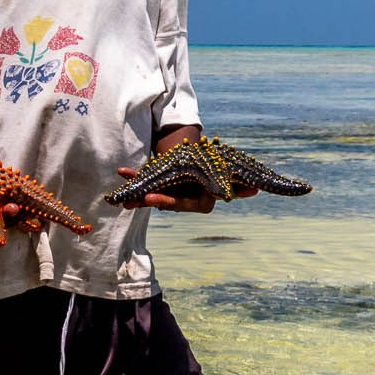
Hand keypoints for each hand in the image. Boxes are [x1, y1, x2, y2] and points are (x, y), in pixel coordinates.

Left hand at [111, 165, 258, 213]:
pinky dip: (134, 177)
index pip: (181, 204)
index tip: (151, 198)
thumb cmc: (221, 176)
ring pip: (149, 195)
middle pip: (161, 202)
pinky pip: (145, 183)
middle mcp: (182, 200)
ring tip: (118, 195)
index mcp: (197, 202)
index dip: (166, 202)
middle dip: (144, 201)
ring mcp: (170, 194)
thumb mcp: (229, 180)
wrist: (208, 170)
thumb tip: (255, 189)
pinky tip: (121, 172)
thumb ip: (239, 188)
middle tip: (129, 201)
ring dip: (134, 191)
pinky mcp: (161, 187)